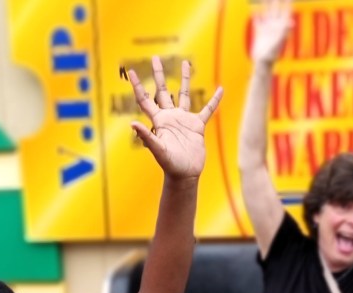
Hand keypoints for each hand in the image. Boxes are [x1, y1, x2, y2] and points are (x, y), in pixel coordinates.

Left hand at [128, 57, 221, 179]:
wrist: (185, 175)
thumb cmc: (169, 165)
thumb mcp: (157, 150)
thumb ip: (146, 136)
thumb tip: (132, 123)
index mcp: (159, 120)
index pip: (145, 100)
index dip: (139, 86)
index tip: (132, 72)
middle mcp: (170, 117)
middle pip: (163, 90)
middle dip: (159, 74)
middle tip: (155, 58)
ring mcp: (184, 120)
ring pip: (183, 94)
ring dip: (184, 79)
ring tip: (186, 63)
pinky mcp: (197, 126)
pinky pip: (207, 110)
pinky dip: (214, 100)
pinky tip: (220, 88)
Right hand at [250, 0, 293, 64]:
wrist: (263, 63)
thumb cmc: (271, 55)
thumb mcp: (279, 42)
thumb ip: (284, 31)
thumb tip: (291, 23)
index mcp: (281, 27)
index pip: (285, 11)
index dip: (287, 3)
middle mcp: (274, 26)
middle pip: (276, 9)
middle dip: (276, 1)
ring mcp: (267, 28)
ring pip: (266, 12)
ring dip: (265, 4)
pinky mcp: (259, 33)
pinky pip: (257, 21)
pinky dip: (255, 16)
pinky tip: (253, 10)